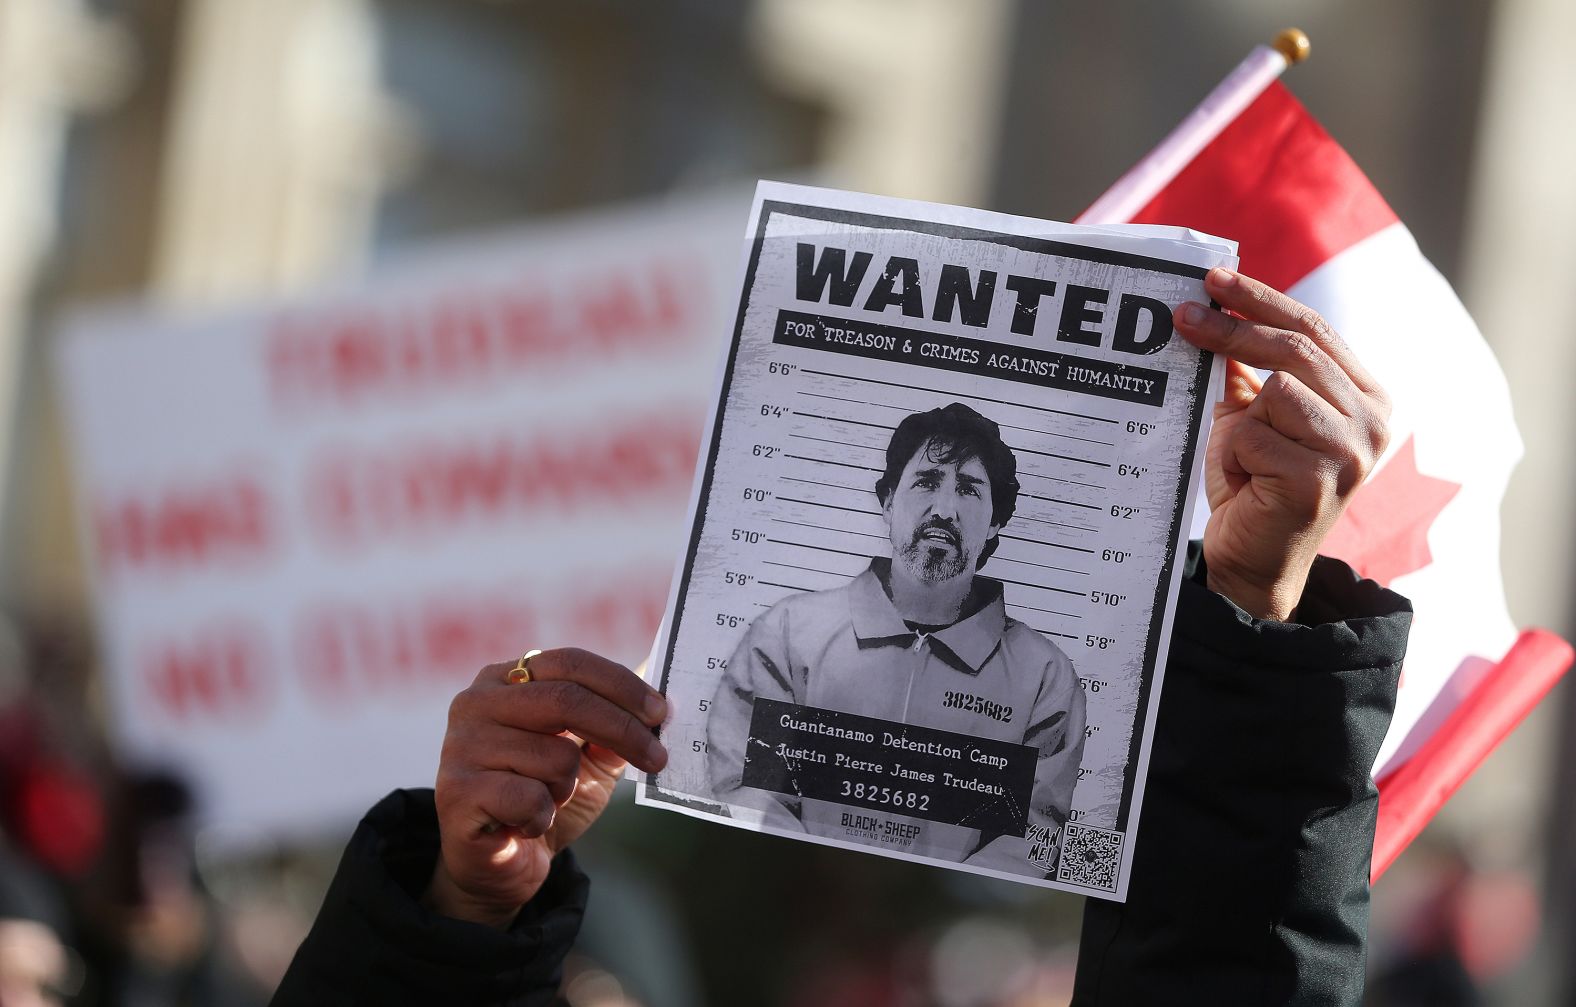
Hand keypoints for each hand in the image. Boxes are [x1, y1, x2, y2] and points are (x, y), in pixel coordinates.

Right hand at [424, 648, 667, 927]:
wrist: (499, 865)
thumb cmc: (543, 797)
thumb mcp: (588, 755)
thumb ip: (614, 721)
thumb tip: (659, 685)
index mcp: (506, 679)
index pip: (571, 663)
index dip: (622, 685)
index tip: (661, 712)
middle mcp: (476, 702)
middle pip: (566, 699)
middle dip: (622, 729)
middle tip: (657, 758)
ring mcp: (461, 745)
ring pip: (555, 756)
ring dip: (567, 788)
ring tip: (546, 800)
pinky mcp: (456, 792)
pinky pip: (531, 798)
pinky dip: (543, 817)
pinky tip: (526, 824)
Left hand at [1174, 268, 1391, 620]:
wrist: (1249, 561)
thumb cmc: (1251, 485)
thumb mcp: (1251, 416)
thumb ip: (1248, 368)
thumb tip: (1215, 304)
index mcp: (1366, 395)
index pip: (1314, 328)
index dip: (1261, 299)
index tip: (1213, 280)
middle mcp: (1374, 420)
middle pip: (1297, 347)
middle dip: (1233, 326)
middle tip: (1182, 315)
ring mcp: (1354, 452)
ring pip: (1278, 390)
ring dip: (1241, 422)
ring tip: (1243, 458)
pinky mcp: (1323, 481)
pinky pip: (1257, 436)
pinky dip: (1236, 455)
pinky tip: (1246, 482)